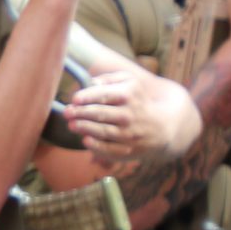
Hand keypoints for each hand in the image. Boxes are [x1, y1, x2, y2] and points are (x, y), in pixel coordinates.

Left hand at [63, 63, 194, 165]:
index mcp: (129, 95)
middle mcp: (130, 115)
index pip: (105, 95)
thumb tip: (89, 83)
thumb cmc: (137, 100)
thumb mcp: (129, 83)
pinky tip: (85, 140)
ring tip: (72, 125)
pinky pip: (110, 149)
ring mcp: (129, 134)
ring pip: (104, 132)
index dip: (88, 97)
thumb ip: (109, 79)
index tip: (75, 99)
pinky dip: (97, 146)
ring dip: (85, 128)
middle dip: (82, 113)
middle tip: (67, 112)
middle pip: (101, 114)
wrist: (163, 126)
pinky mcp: (128, 149)